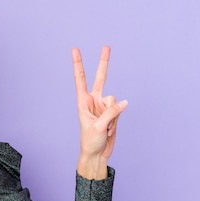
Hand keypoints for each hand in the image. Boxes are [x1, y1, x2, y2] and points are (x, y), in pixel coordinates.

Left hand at [72, 46, 127, 178]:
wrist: (97, 154)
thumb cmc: (90, 141)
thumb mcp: (97, 126)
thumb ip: (111, 112)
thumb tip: (124, 102)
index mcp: (82, 102)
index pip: (80, 79)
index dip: (78, 64)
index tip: (75, 50)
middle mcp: (93, 101)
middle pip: (100, 78)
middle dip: (104, 62)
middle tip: (106, 46)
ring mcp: (104, 106)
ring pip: (115, 100)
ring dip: (112, 116)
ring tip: (104, 128)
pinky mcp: (113, 112)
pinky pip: (120, 110)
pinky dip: (116, 121)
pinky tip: (109, 129)